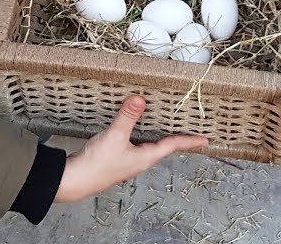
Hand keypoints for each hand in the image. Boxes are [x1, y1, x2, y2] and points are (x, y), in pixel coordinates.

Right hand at [53, 96, 208, 203]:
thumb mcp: (115, 136)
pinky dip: (141, 136)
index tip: (204, 140)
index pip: (172, 146)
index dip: (189, 141)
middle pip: (164, 148)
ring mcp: (128, 161)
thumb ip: (127, 117)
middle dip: (177, 140)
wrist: (75, 181)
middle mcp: (140, 161)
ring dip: (159, 138)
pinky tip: (136, 130)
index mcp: (145, 157)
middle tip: (190, 132)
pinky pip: (135, 146)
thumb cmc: (98, 164)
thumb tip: (140, 99)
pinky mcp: (117, 159)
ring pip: (149, 147)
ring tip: (167, 128)